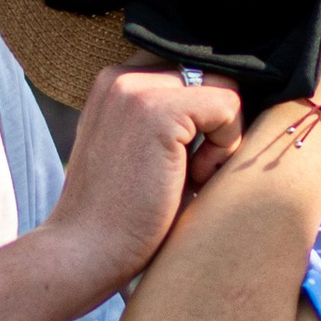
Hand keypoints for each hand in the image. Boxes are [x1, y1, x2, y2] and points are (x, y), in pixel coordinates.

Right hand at [48, 62, 244, 295]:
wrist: (85, 252)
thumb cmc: (123, 216)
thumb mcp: (148, 153)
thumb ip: (177, 121)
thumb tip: (235, 104)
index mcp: (115, 83)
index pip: (187, 68)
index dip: (206, 108)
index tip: (194, 154)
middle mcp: (121, 76)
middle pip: (210, 73)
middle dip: (218, 121)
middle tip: (193, 171)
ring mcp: (136, 89)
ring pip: (224, 84)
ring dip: (223, 132)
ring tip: (193, 175)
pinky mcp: (156, 110)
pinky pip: (228, 104)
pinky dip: (227, 145)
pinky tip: (196, 177)